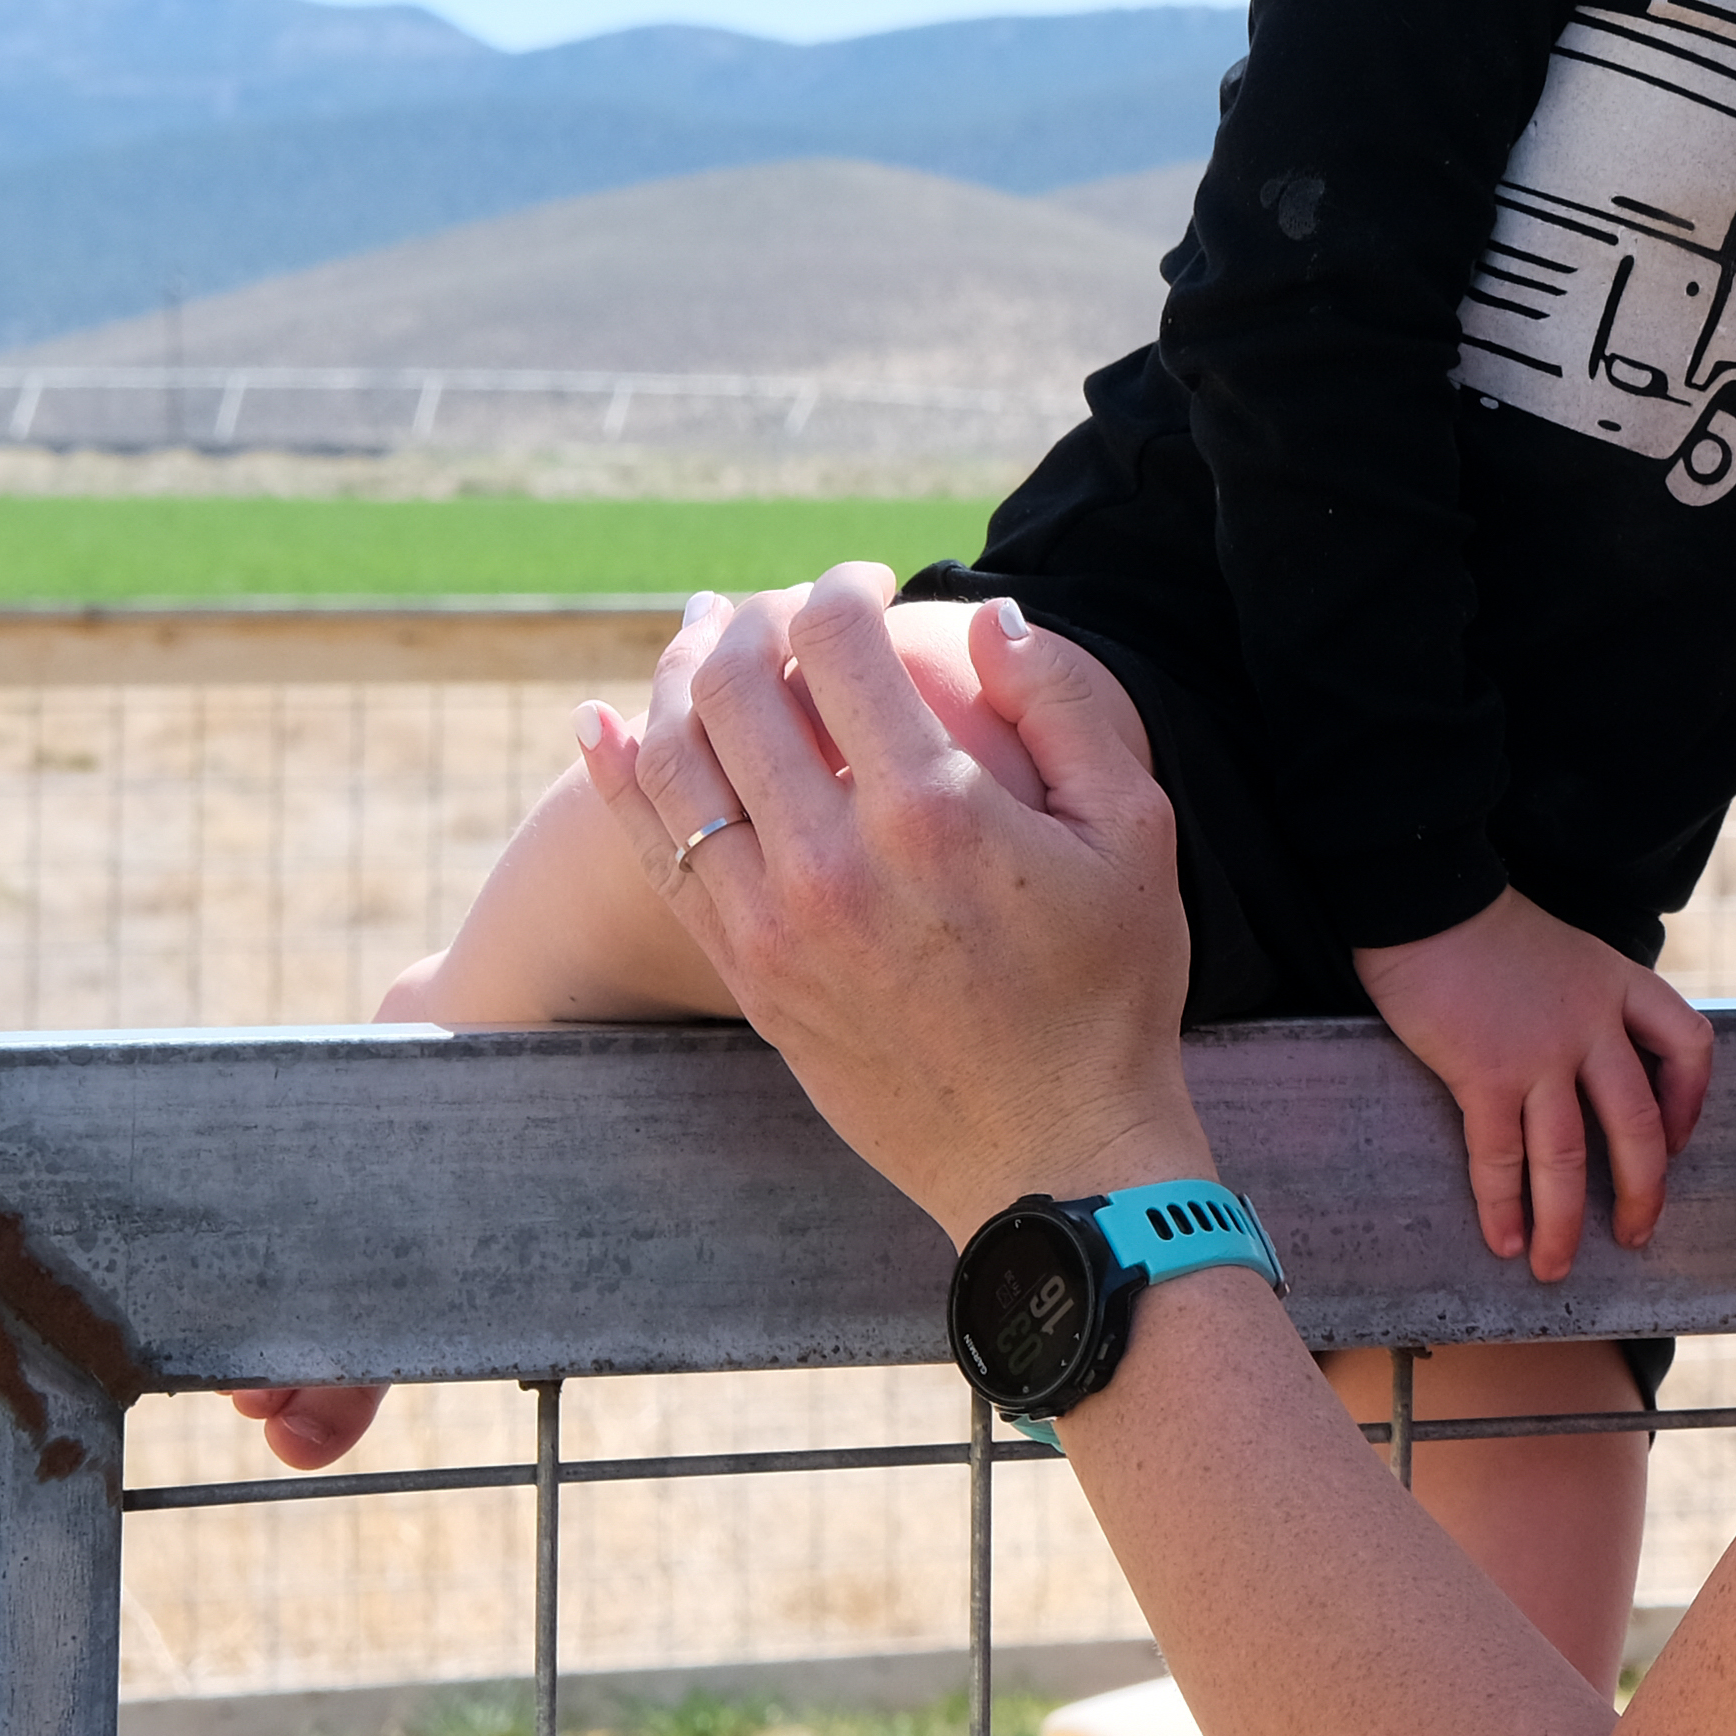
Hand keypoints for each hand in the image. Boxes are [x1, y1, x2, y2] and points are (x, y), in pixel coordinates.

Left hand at [645, 570, 1212, 1237]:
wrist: (1048, 1152)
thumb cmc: (1110, 989)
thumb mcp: (1137, 833)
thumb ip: (1068, 707)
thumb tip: (990, 618)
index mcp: (932, 810)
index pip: (836, 643)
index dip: (841, 586)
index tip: (868, 583)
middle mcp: (832, 860)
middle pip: (735, 688)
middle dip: (749, 618)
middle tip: (779, 607)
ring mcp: (773, 923)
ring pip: (676, 762)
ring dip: (673, 678)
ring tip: (695, 639)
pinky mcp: (744, 972)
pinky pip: (654, 854)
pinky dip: (616, 777)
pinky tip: (599, 725)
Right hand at [1353, 892, 1717, 1282]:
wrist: (1427, 901)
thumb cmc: (1488, 932)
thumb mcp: (1568, 955)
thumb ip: (1589, 1006)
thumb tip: (1590, 1069)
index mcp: (1621, 986)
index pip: (1689, 1045)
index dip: (1691, 1103)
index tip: (1675, 1143)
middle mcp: (1593, 1024)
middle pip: (1638, 1124)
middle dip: (1642, 1192)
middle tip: (1634, 1236)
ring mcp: (1541, 1053)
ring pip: (1570, 1156)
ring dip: (1565, 1222)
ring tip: (1555, 1267)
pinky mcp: (1485, 1074)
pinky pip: (1502, 1157)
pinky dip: (1503, 1206)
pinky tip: (1503, 1240)